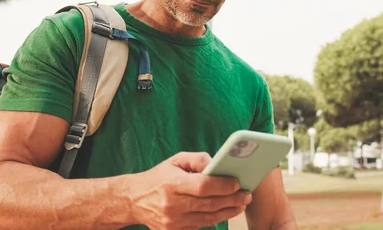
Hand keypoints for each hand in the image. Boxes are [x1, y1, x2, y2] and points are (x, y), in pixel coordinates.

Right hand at [129, 152, 251, 229]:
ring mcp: (173, 222)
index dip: (223, 185)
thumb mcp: (175, 160)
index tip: (238, 182)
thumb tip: (217, 164)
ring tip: (242, 203)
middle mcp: (172, 204)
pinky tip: (226, 211)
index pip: (203, 186)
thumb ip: (197, 159)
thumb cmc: (159, 177)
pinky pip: (201, 226)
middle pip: (210, 204)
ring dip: (229, 211)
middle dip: (233, 199)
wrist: (134, 200)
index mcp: (172, 184)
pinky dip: (215, 219)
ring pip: (208, 218)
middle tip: (247, 194)